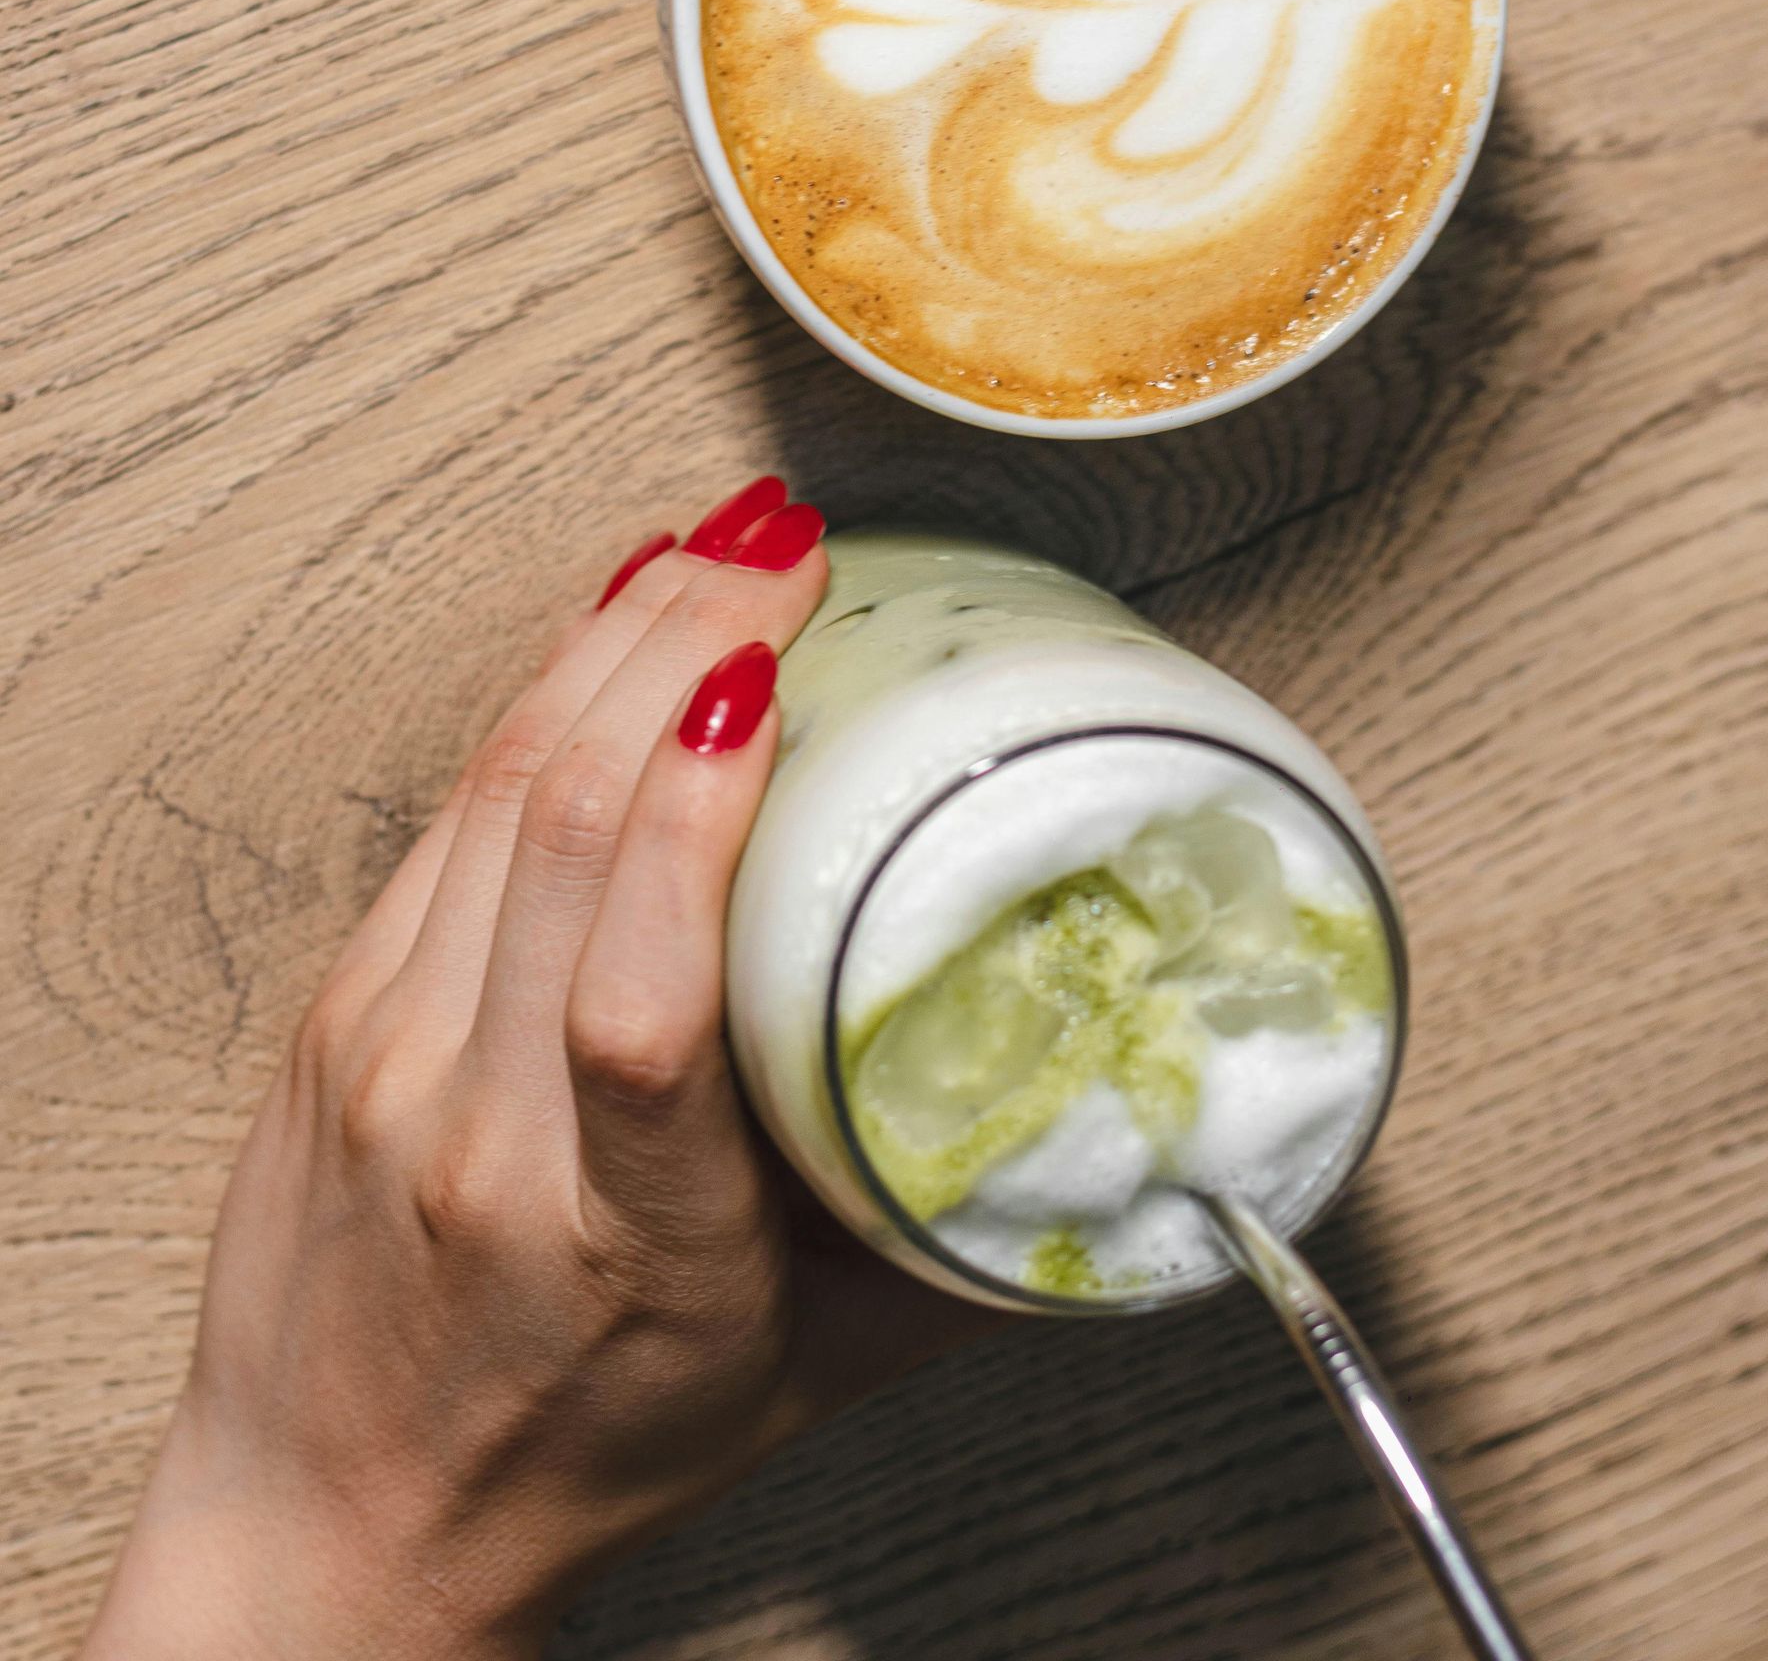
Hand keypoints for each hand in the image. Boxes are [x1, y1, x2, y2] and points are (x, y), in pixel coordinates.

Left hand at [83, 480, 983, 1660]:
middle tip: (782, 549)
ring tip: (713, 552)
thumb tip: (1138, 1114)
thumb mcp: (814, 1369)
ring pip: (495, 789)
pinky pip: (452, 811)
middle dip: (676, 645)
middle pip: (558, 828)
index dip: (692, 816)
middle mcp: (481, 1130)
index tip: (764, 679)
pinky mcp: (340, 1003)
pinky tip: (607, 633)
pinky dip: (541, 699)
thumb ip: (963, 1231)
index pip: (635, 1005)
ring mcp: (388, 1052)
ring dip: (607, 641)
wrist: (332, 1515)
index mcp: (621, 1234)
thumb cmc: (581, 1449)